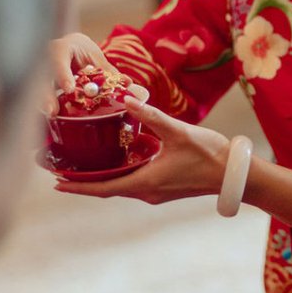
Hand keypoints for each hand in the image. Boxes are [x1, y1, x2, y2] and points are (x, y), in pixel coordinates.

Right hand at [46, 33, 123, 113]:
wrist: (70, 47)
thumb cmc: (83, 51)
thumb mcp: (96, 57)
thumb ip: (108, 71)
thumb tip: (127, 83)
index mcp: (61, 48)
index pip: (58, 59)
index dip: (63, 74)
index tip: (69, 89)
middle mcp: (45, 58)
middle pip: (42, 76)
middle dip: (45, 94)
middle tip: (52, 111)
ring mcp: (39, 71)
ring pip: (35, 86)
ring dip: (42, 102)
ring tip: (50, 115)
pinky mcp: (38, 84)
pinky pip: (38, 95)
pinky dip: (44, 105)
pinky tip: (49, 117)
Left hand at [54, 99, 229, 202]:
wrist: (235, 175)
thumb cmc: (210, 155)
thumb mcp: (179, 132)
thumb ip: (152, 116)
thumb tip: (126, 99)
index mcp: (145, 183)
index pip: (102, 188)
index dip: (78, 186)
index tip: (56, 182)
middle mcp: (147, 193)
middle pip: (107, 189)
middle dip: (83, 181)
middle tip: (61, 170)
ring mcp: (156, 193)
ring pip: (120, 187)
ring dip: (101, 179)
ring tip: (82, 165)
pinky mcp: (164, 189)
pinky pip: (133, 183)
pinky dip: (118, 175)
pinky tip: (115, 161)